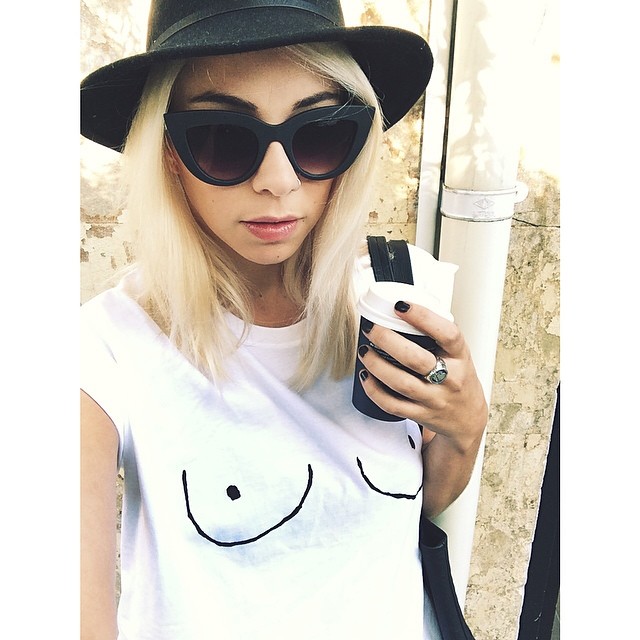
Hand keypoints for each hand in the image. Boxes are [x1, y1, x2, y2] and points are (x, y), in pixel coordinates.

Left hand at [357, 300, 487, 449]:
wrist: (467, 417)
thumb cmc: (458, 377)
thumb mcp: (457, 353)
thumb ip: (436, 333)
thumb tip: (402, 305)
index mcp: (460, 356)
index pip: (447, 333)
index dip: (423, 317)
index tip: (401, 305)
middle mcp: (450, 378)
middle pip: (415, 359)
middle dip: (387, 340)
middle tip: (372, 328)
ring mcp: (435, 399)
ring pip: (401, 383)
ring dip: (377, 365)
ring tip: (365, 351)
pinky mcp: (421, 414)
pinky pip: (393, 405)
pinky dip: (375, 391)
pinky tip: (366, 377)